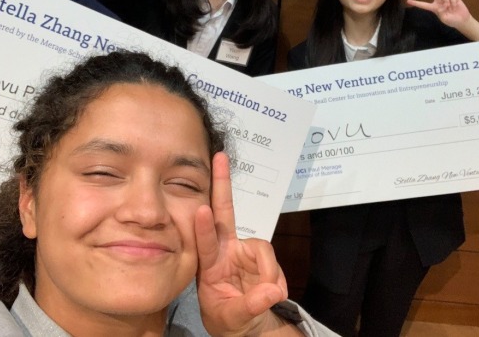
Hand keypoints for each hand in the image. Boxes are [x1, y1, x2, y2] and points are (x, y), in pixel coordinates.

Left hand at [195, 153, 296, 336]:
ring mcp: (243, 250)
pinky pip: (272, 261)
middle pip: (224, 211)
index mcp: (208, 264)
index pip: (205, 242)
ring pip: (262, 248)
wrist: (247, 324)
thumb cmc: (227, 318)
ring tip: (269, 297)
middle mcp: (224, 250)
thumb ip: (250, 306)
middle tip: (220, 157)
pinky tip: (274, 294)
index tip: (202, 210)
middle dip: (222, 183)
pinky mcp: (260, 255)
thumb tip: (272, 291)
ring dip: (268, 272)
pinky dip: (276, 279)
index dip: (204, 227)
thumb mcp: (232, 318)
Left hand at [407, 0, 478, 40]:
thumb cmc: (451, 21)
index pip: (423, 5)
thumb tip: (444, 3)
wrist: (462, 20)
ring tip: (448, 6)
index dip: (416, 3)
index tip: (408, 1)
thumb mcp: (444, 18)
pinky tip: (455, 6)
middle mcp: (438, 1)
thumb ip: (441, 12)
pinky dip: (453, 1)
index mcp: (434, 8)